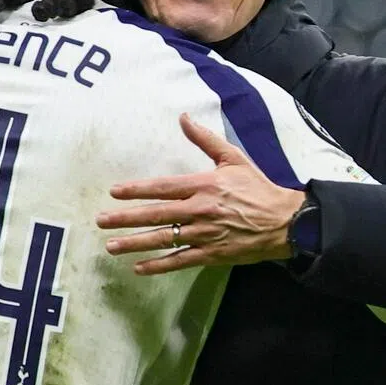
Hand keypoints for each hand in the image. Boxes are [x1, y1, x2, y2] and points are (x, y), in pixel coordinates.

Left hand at [96, 113, 305, 274]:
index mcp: (203, 185)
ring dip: (135, 243)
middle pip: (156, 214)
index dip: (137, 190)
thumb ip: (205, 139)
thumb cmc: (257, 187)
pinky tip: (139, 267)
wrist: (284, 221)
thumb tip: (184, 117)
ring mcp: (205, 235)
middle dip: (126, 218)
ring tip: (111, 246)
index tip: (114, 192)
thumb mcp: (233, 158)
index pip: (163, 187)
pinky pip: (180, 260)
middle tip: (101, 221)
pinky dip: (159, 265)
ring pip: (163, 240)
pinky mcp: (212, 254)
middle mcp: (200, 210)